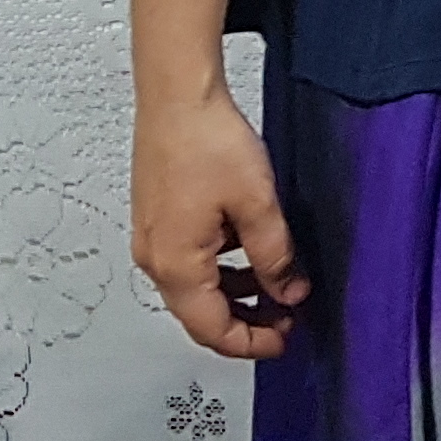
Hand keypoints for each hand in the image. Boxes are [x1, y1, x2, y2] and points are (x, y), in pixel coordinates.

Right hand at [132, 78, 305, 359]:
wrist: (177, 96)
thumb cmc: (205, 140)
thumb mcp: (257, 204)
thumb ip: (275, 256)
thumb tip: (288, 292)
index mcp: (176, 265)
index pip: (213, 329)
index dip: (251, 343)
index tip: (283, 340)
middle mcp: (155, 258)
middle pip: (200, 315)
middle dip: (245, 322)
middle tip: (284, 318)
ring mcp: (152, 239)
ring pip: (195, 289)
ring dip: (235, 294)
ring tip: (276, 285)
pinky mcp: (157, 220)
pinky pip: (189, 262)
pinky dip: (221, 269)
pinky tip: (249, 252)